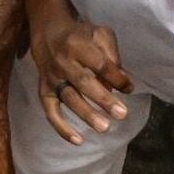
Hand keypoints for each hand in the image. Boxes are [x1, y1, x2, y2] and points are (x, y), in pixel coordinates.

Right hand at [33, 20, 133, 144]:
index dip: (115, 77)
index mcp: (78, 45)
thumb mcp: (99, 33)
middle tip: (122, 115)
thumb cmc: (80, 35)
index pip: (99, 64)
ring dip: (86, 114)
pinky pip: (50, 111)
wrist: (47, 32)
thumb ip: (111, 54)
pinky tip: (78, 141)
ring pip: (69, 98)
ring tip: (105, 128)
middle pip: (84, 82)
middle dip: (103, 99)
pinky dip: (62, 127)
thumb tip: (122, 82)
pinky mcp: (44, 90)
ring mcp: (52, 77)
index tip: (130, 88)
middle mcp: (63, 62)